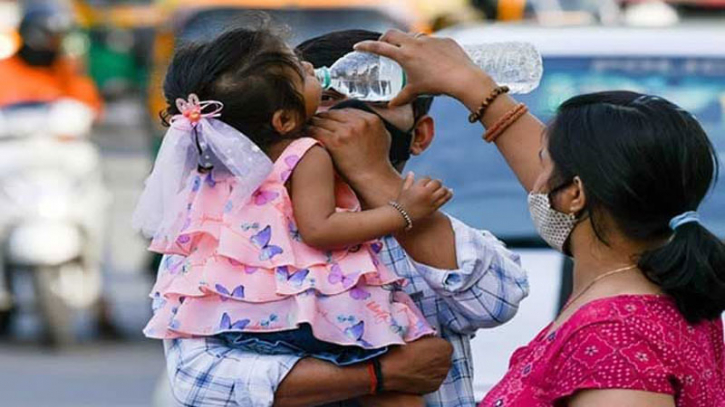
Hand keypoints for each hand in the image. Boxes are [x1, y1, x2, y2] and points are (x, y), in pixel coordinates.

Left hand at [309, 109, 396, 185]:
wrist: (373, 179)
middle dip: (322, 118)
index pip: (346, 110)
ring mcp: (347, 130)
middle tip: (313, 122)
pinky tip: (304, 134)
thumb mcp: (383, 137)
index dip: (335, 116)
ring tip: (306, 127)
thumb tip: (362, 119)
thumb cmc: (378, 163)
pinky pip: (316, 131)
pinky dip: (308, 131)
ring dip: (312, 123)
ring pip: (322, 120)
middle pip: (333, 114)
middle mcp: (359, 122)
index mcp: (371, 119)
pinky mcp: (335, 141)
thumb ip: (371, 125)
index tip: (328, 120)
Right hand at [354, 29, 492, 106]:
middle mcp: (414, 43)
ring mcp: (430, 39)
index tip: (357, 46)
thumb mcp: (415, 92)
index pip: (379, 47)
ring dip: (408, 42)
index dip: (366, 46)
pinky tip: (434, 60)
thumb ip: (402, 98)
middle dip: (385, 38)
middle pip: (393, 33)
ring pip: (413, 36)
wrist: (462, 78)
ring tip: (411, 54)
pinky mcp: (444, 40)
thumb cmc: (436, 86)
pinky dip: (428, 49)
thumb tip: (391, 106)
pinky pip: (432, 42)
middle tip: (383, 45)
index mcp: (404, 54)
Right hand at [380, 337, 452, 394]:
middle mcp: (447, 362)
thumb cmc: (401, 349)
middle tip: (420, 356)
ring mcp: (442, 376)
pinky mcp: (435, 387)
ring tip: (417, 366)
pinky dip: (428, 377)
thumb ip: (427, 336)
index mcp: (445, 346)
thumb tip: (427, 338)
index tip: (423, 346)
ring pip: (439, 369)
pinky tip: (416, 374)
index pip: (443, 343)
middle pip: (443, 357)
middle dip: (434, 356)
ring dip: (432, 367)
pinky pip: (434, 379)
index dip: (432, 344)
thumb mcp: (415, 334)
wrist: (391, 370)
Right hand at [396, 172, 452, 222]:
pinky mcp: (434, 208)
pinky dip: (449, 194)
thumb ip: (408, 180)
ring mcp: (431, 201)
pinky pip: (445, 199)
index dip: (427, 180)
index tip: (426, 182)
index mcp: (418, 187)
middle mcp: (426, 193)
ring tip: (442, 188)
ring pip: (443, 190)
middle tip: (435, 185)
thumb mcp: (404, 190)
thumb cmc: (402, 202)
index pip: (427, 178)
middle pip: (436, 183)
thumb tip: (411, 172)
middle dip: (436, 183)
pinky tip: (450, 191)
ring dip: (443, 188)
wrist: (403, 217)